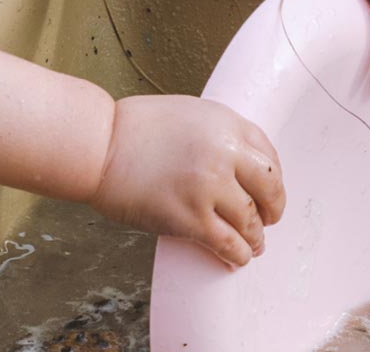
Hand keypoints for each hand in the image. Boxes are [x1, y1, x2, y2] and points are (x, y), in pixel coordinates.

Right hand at [87, 95, 285, 266]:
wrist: (97, 145)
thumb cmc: (132, 129)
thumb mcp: (187, 114)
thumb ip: (218, 134)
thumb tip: (242, 165)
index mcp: (224, 122)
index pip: (269, 156)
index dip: (272, 179)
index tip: (267, 191)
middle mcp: (223, 152)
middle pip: (269, 190)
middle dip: (271, 209)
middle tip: (267, 219)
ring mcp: (208, 186)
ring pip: (250, 222)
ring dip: (254, 237)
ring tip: (251, 243)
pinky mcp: (190, 217)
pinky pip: (229, 244)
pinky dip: (238, 254)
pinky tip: (236, 256)